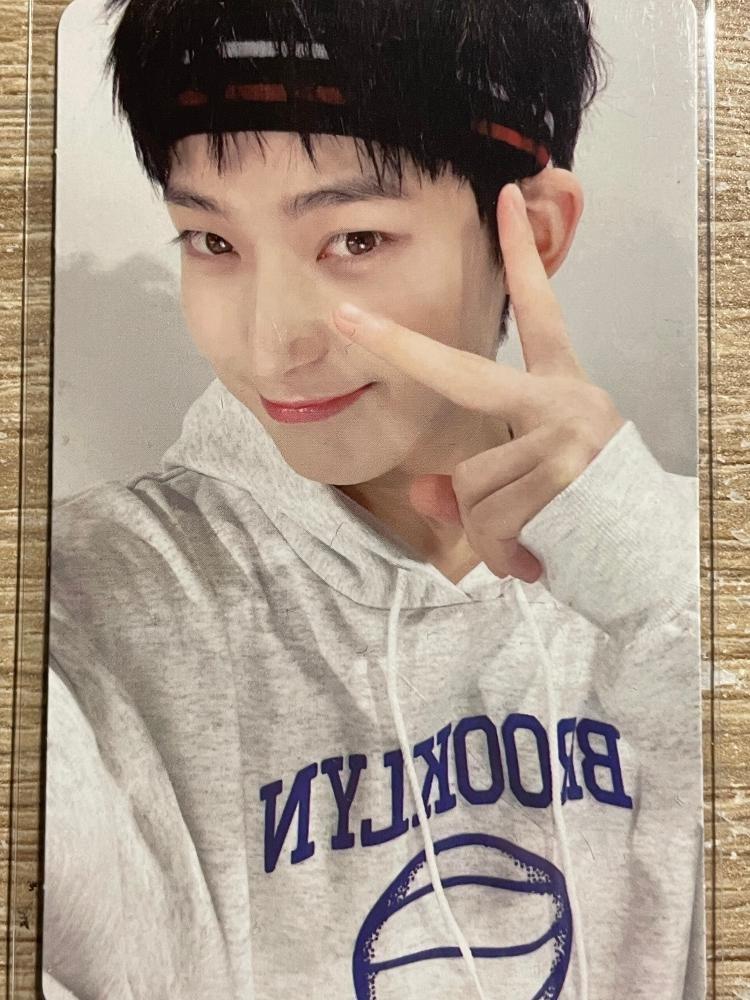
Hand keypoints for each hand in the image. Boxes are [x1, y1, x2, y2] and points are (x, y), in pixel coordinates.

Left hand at [332, 182, 624, 582]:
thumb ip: (473, 484)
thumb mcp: (534, 488)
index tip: (505, 198)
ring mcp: (566, 432)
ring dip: (484, 531)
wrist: (655, 559)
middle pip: (460, 373)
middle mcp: (566, 400)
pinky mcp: (565, 470)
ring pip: (470, 479)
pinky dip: (499, 552)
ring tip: (526, 548)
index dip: (521, 257)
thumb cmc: (591, 516)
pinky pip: (487, 516)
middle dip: (394, 344)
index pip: (541, 313)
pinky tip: (534, 561)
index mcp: (562, 391)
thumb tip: (422, 489)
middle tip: (341, 316)